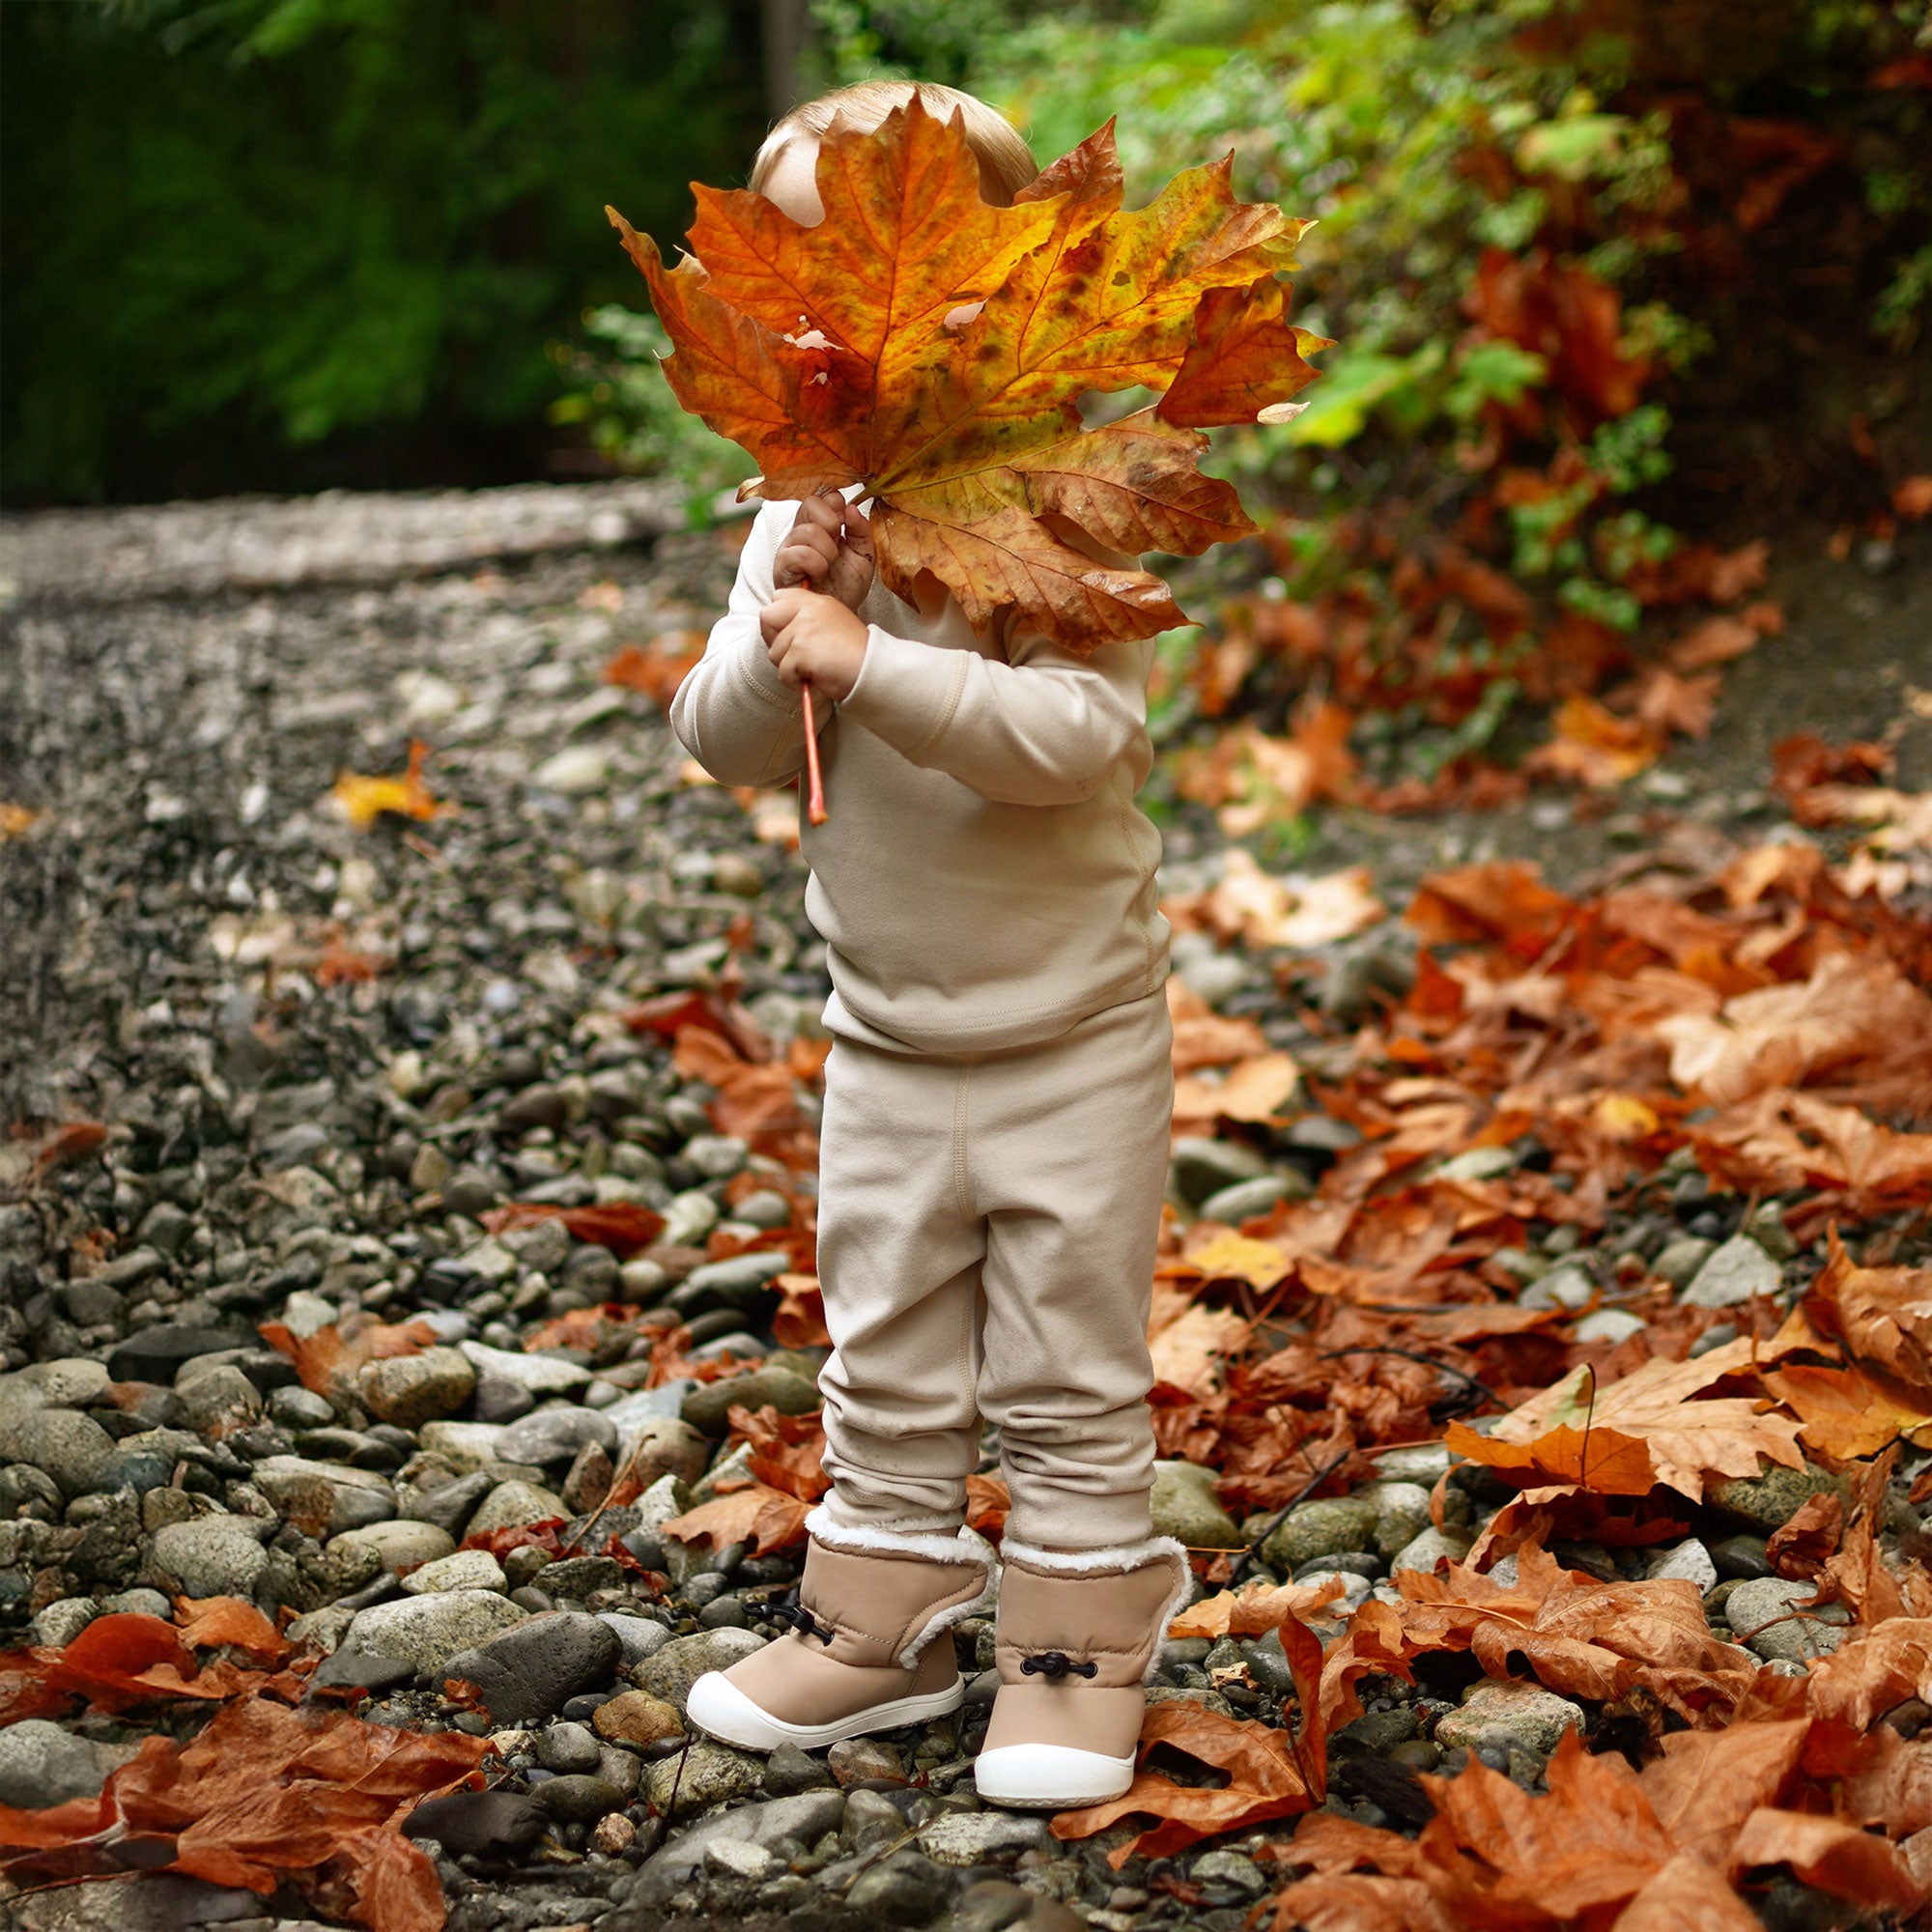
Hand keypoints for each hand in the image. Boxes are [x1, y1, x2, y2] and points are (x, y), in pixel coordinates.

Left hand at [760, 586, 867, 702]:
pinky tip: (816, 677)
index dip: (779, 620)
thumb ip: (806, 619)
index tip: (794, 638)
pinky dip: (796, 682)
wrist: (874, 672)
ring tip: (815, 668)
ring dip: (790, 667)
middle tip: (797, 655)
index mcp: (817, 601)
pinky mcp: (802, 650)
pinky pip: (783, 673)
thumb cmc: (854, 656)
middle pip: (766, 618)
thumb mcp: (832, 625)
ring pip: (774, 652)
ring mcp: (804, 628)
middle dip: (776, 641)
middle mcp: (809, 609)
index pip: (778, 597)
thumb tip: (776, 630)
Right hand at [773, 492, 874, 611]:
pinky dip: (815, 564)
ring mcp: (789, 547)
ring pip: (807, 530)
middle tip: (837, 548)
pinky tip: (817, 575)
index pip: (825, 496)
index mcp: (821, 523)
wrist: (837, 614)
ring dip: (827, 551)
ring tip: (828, 567)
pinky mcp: (782, 566)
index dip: (838, 507)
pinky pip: (798, 553)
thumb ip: (861, 530)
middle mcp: (802, 530)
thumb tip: (851, 508)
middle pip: (811, 503)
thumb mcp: (864, 555)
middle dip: (832, 525)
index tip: (845, 528)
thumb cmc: (847, 586)